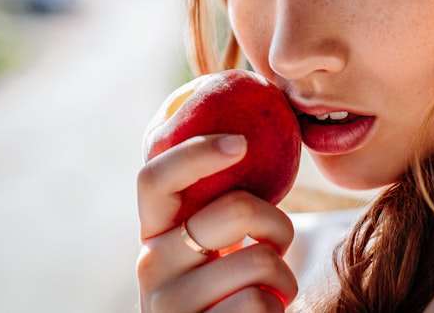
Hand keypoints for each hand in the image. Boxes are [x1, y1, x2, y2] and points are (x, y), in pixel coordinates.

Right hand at [137, 134, 297, 311]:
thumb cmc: (227, 294)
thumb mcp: (210, 249)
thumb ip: (216, 207)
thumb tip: (246, 138)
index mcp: (153, 234)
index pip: (153, 178)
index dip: (195, 152)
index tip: (241, 142)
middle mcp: (150, 266)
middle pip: (232, 209)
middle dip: (276, 223)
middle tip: (278, 245)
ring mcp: (168, 305)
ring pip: (258, 260)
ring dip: (283, 278)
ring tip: (269, 295)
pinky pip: (259, 304)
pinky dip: (275, 311)